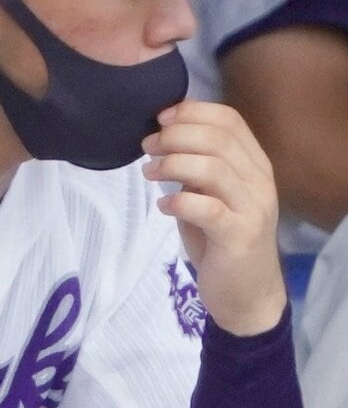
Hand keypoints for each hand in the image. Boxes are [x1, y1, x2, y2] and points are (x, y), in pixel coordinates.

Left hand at [142, 99, 286, 336]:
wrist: (248, 295)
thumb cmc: (222, 238)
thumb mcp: (213, 194)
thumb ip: (199, 164)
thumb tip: (162, 134)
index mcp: (255, 164)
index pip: (229, 119)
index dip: (191, 112)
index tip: (160, 119)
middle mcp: (260, 182)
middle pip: (217, 139)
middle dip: (174, 136)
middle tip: (148, 147)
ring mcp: (253, 210)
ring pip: (213, 168)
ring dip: (172, 164)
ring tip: (150, 174)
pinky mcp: (239, 237)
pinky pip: (207, 208)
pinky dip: (178, 202)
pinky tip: (164, 207)